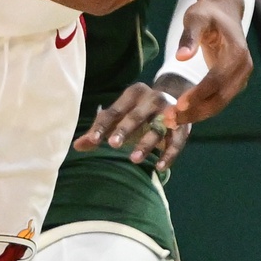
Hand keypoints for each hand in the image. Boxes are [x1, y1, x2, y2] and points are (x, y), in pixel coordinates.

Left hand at [73, 80, 191, 172]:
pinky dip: (168, 154)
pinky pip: (177, 141)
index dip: (103, 125)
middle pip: (136, 115)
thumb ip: (100, 130)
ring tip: (133, 159)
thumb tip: (76, 146)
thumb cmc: (139, 112)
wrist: (177, 99)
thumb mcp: (120, 117)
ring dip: (146, 143)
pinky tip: (159, 167)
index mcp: (134, 93)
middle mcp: (153, 98)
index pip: (114, 110)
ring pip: (158, 127)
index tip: (93, 141)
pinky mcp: (184, 126)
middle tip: (113, 144)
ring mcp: (170, 110)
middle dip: (125, 129)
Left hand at [165, 0, 251, 126]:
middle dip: (195, 110)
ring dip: (196, 114)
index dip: (199, 93)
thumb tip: (181, 57)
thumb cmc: (208, 13)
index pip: (218, 79)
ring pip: (219, 103)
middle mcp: (243, 68)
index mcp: (237, 52)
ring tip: (170, 121)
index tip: (178, 104)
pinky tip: (180, 114)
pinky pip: (217, 101)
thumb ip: (189, 36)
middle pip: (220, 97)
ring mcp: (240, 77)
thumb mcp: (196, 18)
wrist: (223, 12)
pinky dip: (200, 109)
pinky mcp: (233, 83)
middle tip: (169, 119)